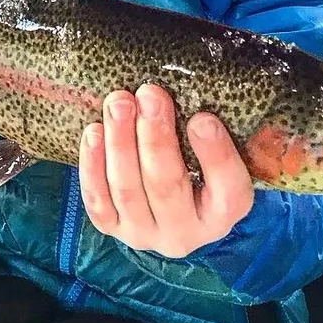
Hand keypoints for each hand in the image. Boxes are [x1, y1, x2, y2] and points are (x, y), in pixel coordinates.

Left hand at [79, 84, 253, 258]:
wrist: (170, 204)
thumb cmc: (199, 164)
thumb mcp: (221, 150)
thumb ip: (214, 128)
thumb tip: (198, 89)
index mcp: (224, 212)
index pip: (228, 190)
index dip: (216, 155)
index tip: (202, 118)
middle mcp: (186, 232)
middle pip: (168, 186)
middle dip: (156, 138)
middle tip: (150, 95)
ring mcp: (146, 233)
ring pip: (128, 190)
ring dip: (120, 143)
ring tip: (119, 103)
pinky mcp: (113, 228)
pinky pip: (98, 200)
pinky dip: (93, 165)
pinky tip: (94, 131)